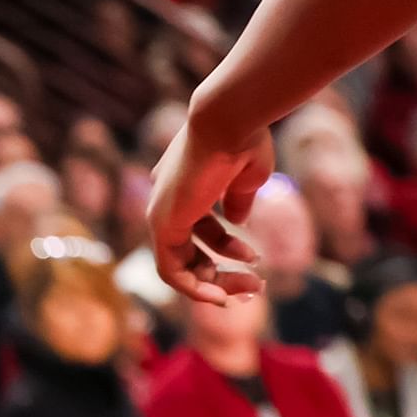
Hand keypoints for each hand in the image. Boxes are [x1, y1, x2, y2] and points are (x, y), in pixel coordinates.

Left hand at [145, 113, 274, 304]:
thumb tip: (237, 222)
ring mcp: (160, 211)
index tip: (254, 260)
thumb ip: (236, 202)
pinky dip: (193, 287)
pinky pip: (169, 269)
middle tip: (256, 282)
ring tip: (253, 285)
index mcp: (183, 185)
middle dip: (222, 272)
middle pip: (187, 250)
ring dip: (215, 283)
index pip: (197, 228)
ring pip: (179, 265)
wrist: (229, 120)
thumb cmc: (243, 141)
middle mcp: (165, 200)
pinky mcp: (162, 223)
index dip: (225, 249)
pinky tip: (221, 296)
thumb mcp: (245, 178)